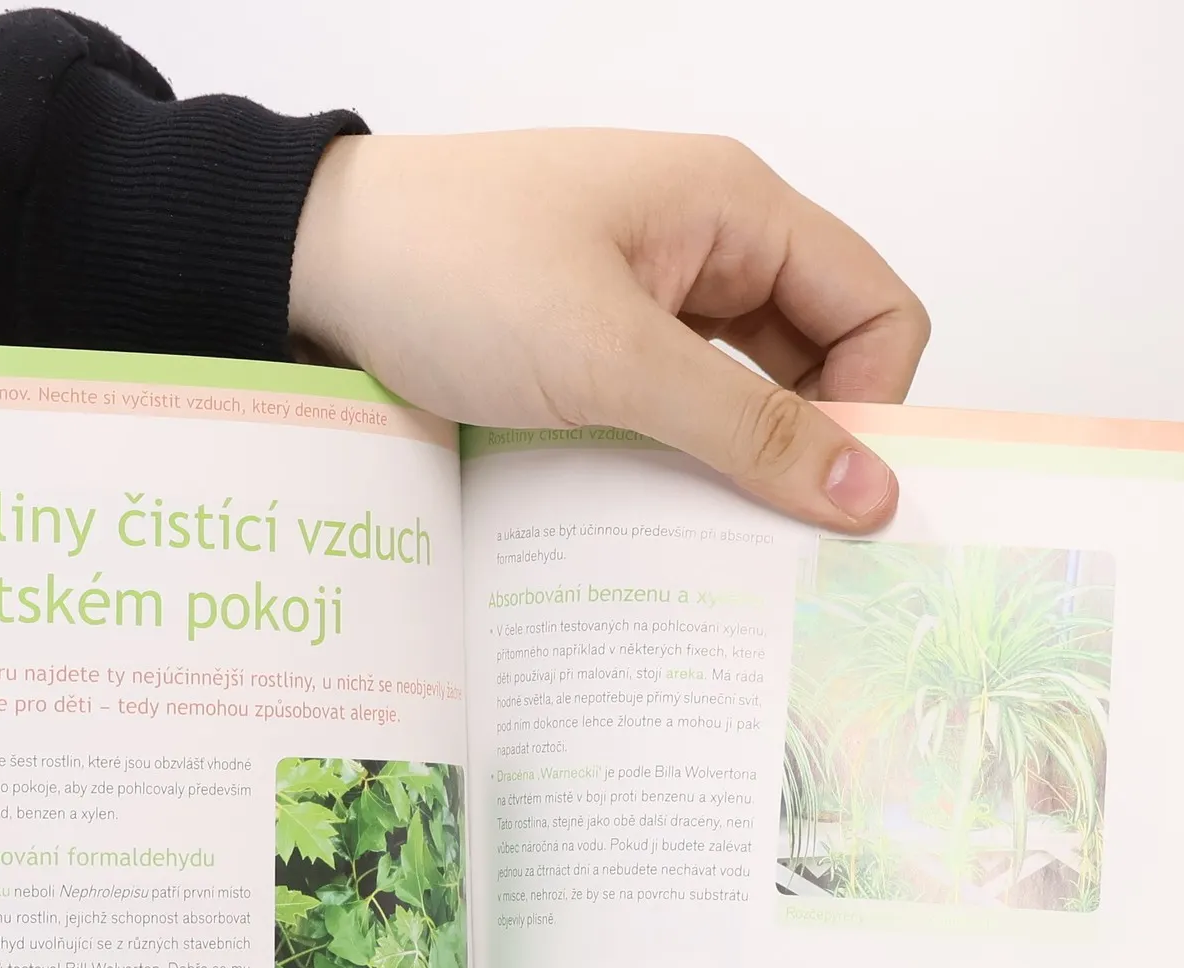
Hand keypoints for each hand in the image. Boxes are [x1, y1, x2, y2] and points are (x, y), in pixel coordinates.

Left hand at [290, 130, 929, 529]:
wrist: (307, 268)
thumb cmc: (447, 266)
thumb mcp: (613, 356)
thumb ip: (747, 426)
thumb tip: (867, 490)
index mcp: (735, 206)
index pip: (876, 308)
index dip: (874, 406)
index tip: (832, 501)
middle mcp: (705, 246)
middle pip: (818, 362)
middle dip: (806, 449)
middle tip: (779, 545)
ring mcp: (648, 301)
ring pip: (742, 399)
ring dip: (734, 466)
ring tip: (709, 539)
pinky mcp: (596, 351)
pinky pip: (673, 415)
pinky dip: (674, 465)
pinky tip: (652, 518)